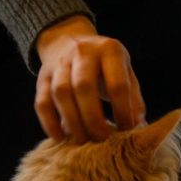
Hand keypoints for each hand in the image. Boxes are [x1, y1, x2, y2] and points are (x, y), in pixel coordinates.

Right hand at [34, 15, 145, 142]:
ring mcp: (59, 63)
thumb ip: (133, 97)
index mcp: (109, 50)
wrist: (69, 40)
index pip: (117, 84)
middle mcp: (82, 52)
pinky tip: (60, 137)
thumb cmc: (104, 66)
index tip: (126, 129)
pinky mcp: (42, 77)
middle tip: (101, 138)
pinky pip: (42, 101)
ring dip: (73, 121)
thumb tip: (138, 126)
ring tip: (83, 140)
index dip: (122, 110)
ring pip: (61, 93)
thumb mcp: (124, 72)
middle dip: (93, 118)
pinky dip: (49, 122)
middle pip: (84, 86)